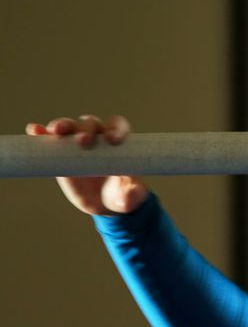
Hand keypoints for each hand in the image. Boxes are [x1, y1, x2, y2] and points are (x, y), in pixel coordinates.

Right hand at [25, 115, 148, 214]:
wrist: (103, 202)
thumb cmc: (121, 194)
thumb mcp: (129, 197)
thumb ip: (132, 195)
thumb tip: (131, 193)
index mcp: (117, 143)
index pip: (118, 126)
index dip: (116, 129)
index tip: (113, 140)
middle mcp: (97, 138)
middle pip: (91, 123)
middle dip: (86, 129)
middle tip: (82, 142)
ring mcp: (76, 143)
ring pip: (70, 127)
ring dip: (62, 125)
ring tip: (56, 131)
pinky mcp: (60, 152)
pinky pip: (49, 138)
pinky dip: (41, 133)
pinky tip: (34, 130)